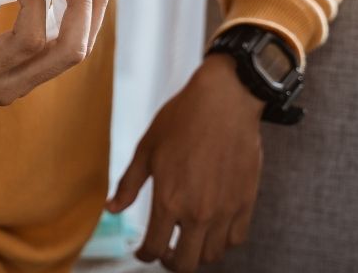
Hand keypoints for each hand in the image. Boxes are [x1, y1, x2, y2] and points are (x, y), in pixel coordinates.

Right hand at [0, 0, 110, 109]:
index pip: (28, 41)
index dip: (35, 3)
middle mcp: (9, 85)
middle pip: (67, 52)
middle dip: (82, 7)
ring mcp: (24, 84)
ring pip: (74, 53)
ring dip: (91, 11)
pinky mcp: (32, 75)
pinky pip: (65, 49)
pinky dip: (80, 18)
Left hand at [106, 54, 264, 271]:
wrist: (225, 101)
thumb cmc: (181, 120)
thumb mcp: (146, 149)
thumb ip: (128, 184)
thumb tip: (111, 209)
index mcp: (168, 199)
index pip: (153, 248)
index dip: (144, 255)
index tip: (142, 251)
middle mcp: (197, 212)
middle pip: (184, 263)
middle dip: (169, 262)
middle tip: (164, 250)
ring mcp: (225, 210)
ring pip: (211, 255)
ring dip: (196, 252)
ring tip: (187, 238)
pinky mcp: (246, 202)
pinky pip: (236, 239)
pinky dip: (222, 241)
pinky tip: (212, 227)